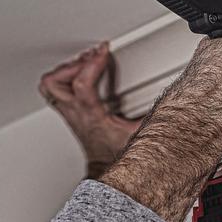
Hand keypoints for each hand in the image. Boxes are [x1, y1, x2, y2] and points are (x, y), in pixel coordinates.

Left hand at [38, 41, 144, 173]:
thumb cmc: (119, 155)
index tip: (104, 51)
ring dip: (64, 70)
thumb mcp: (142, 136)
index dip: (93, 63)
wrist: (106, 170)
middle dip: (74, 64)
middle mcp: (75, 114)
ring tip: (84, 64)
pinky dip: (63, 77)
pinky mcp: (68, 113)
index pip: (82, 84)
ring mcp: (69, 114)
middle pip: (56, 82)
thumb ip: (155, 118)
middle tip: (92, 59)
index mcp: (91, 116)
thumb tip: (172, 103)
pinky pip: (53, 90)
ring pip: (49, 85)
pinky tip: (78, 74)